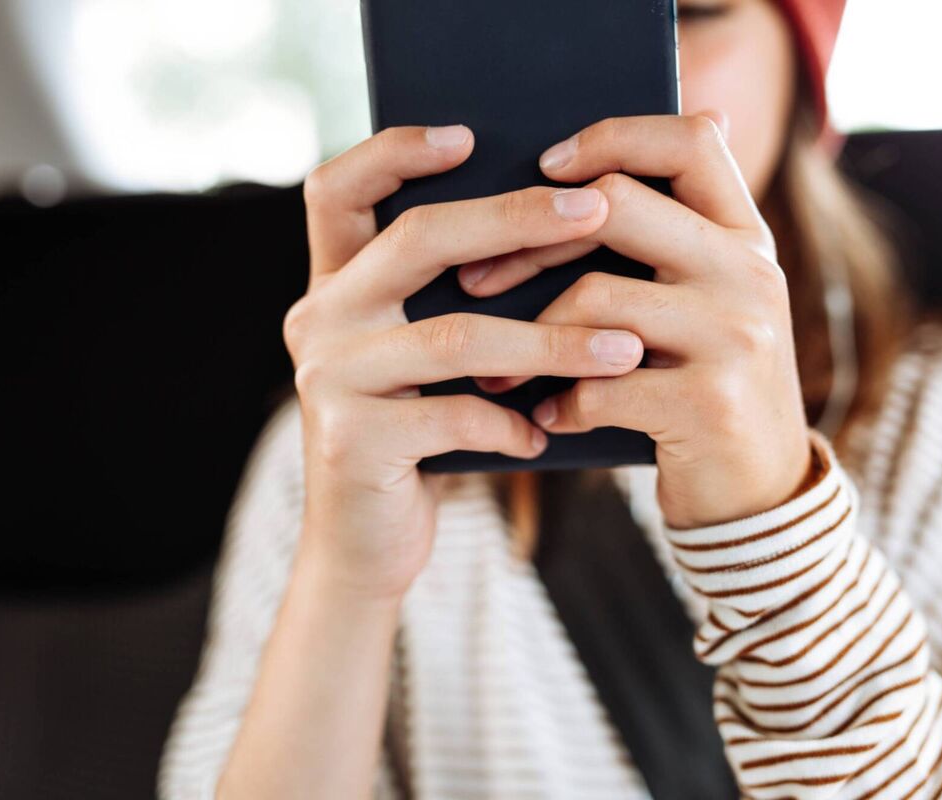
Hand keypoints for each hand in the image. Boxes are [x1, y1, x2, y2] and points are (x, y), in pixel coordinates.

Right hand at [286, 124, 647, 598]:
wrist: (366, 544)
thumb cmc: (416, 436)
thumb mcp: (425, 358)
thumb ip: (454, 300)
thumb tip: (558, 228)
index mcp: (335, 286)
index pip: (338, 189)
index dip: (394, 152)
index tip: (469, 136)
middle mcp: (318, 319)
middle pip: (416, 239)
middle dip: (514, 219)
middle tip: (596, 213)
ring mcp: (327, 379)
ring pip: (454, 335)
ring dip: (550, 342)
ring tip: (623, 350)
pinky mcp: (351, 441)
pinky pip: (454, 415)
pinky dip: (512, 424)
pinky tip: (546, 434)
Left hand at [456, 111, 813, 529]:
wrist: (758, 495)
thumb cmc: (700, 387)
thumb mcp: (700, 306)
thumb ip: (660, 247)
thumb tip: (570, 176)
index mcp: (743, 236)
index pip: (688, 141)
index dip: (611, 137)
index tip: (545, 165)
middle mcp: (750, 272)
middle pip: (618, 206)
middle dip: (528, 242)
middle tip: (475, 281)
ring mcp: (736, 336)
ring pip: (596, 298)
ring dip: (529, 341)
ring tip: (500, 375)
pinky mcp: (710, 403)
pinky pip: (601, 385)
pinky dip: (562, 406)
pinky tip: (549, 420)